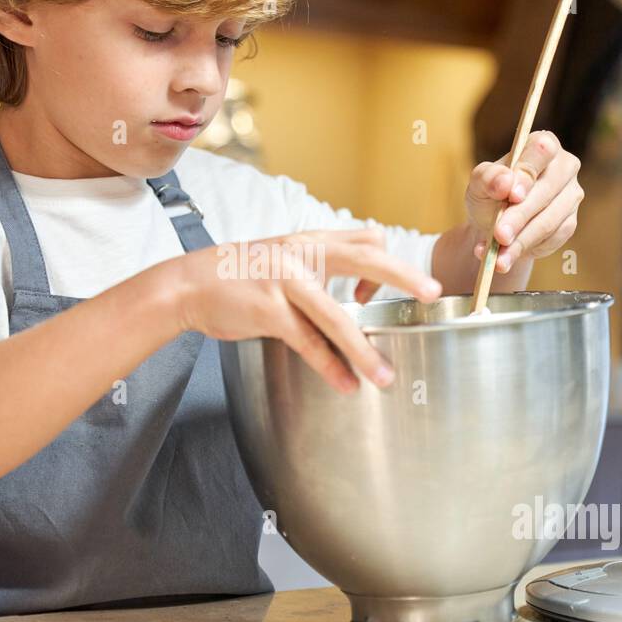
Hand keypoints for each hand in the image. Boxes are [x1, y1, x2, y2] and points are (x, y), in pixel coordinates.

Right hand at [173, 226, 441, 393]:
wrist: (189, 283)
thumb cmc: (242, 273)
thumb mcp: (284, 253)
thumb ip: (322, 258)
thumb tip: (366, 260)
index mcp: (311, 240)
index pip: (365, 238)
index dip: (386, 263)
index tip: (389, 293)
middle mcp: (302, 255)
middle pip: (364, 258)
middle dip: (402, 275)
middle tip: (432, 293)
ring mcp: (284, 281)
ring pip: (335, 315)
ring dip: (363, 349)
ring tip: (385, 376)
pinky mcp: (267, 310)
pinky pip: (307, 341)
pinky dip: (329, 365)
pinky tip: (345, 383)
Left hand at [465, 131, 583, 274]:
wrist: (493, 226)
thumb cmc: (489, 195)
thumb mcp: (479, 183)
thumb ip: (488, 177)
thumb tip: (505, 182)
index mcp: (541, 146)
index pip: (542, 150)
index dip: (528, 172)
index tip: (511, 194)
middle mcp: (563, 167)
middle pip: (547, 190)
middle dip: (520, 216)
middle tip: (499, 235)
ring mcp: (570, 196)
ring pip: (549, 221)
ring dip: (521, 241)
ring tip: (497, 257)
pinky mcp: (569, 223)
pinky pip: (552, 239)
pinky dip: (525, 251)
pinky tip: (505, 257)